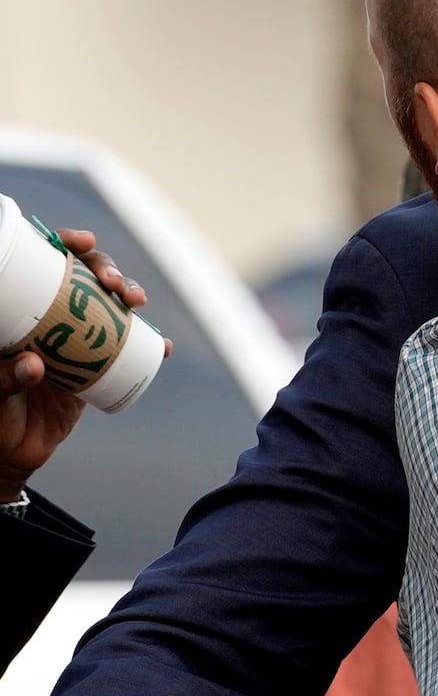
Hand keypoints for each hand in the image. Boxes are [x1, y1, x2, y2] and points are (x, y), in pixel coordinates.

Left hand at [0, 228, 171, 500]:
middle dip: (107, 269)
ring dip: (130, 295)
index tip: (83, 243)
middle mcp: (54, 316)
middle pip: (86, 277)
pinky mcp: (99, 364)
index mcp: (25, 311)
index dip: (67, 244)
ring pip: (111, 304)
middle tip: (115, 284)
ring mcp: (80, 338)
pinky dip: (153, 346)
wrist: (12, 452)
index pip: (47, 265)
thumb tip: (36, 365)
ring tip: (137, 302)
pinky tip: (164, 346)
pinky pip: (131, 348)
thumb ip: (6, 378)